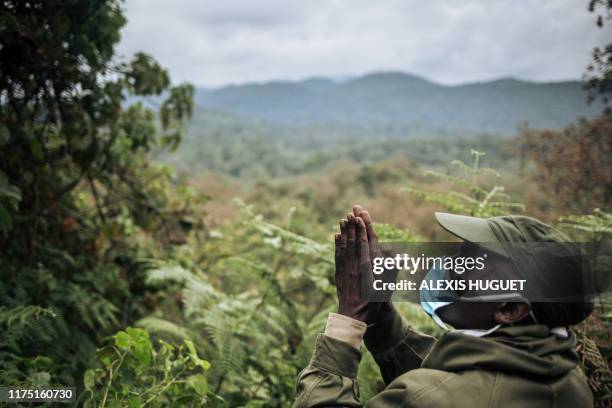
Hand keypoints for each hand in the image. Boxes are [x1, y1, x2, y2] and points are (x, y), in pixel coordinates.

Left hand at [334, 205, 391, 323]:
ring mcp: (347, 268)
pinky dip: (337, 244)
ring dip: (345, 230)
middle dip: (354, 223)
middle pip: (355, 239)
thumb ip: (391, 272)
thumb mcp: (386, 289)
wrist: (354, 316)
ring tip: (344, 217)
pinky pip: (338, 255)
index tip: (362, 215)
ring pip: (346, 245)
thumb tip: (397, 257)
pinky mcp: (340, 273)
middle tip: (353, 209)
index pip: (367, 241)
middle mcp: (356, 264)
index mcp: (369, 266)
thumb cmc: (374, 303)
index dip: (364, 227)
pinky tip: (337, 235)